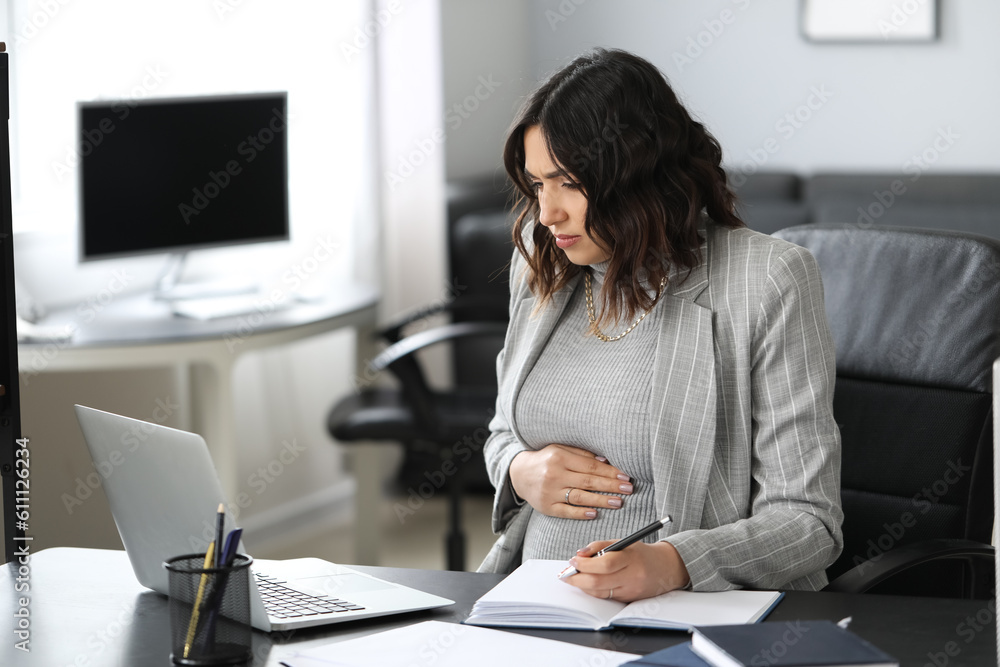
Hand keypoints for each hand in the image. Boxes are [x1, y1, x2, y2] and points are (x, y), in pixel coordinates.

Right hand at [509, 444, 632, 518]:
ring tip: (618, 502)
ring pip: (580, 497)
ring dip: (601, 500)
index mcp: (560, 458)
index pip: (590, 466)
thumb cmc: (545, 460)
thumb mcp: (560, 450)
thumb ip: (582, 454)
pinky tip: (595, 513)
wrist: (518, 473)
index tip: (625, 476)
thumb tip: (605, 461)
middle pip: (588, 481)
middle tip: (628, 489)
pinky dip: (581, 513)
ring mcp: (550, 492)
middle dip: (610, 486)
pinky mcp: (546, 507)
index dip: (610, 471)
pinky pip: (566, 511)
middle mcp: (554, 475)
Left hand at [562, 540, 689, 601]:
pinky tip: (586, 582)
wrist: (666, 568)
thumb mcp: (622, 542)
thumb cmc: (640, 553)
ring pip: (599, 593)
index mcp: (631, 558)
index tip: (573, 561)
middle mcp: (632, 577)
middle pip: (598, 582)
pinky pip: (606, 597)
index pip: (604, 564)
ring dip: (582, 586)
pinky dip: (593, 590)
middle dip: (577, 579)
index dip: (585, 564)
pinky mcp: (628, 600)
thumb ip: (599, 546)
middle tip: (566, 573)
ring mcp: (630, 591)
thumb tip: (579, 555)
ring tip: (573, 577)